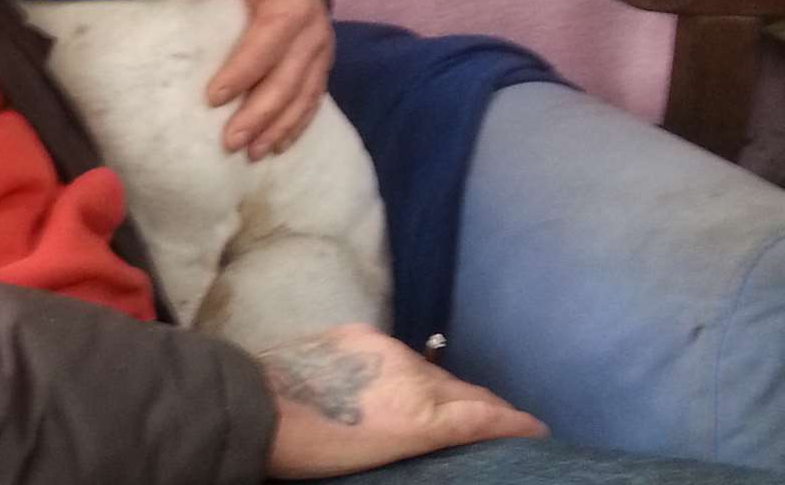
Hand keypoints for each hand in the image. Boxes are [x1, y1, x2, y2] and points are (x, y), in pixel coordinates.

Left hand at [190, 0, 333, 158]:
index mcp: (291, 5)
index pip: (266, 45)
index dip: (242, 73)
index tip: (213, 98)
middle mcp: (313, 32)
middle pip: (286, 81)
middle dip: (259, 115)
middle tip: (230, 142)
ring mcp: (322, 52)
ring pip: (302, 98)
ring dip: (277, 129)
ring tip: (252, 154)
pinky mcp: (322, 66)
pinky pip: (313, 101)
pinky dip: (296, 126)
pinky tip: (276, 147)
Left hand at [263, 324, 547, 478]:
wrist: (254, 407)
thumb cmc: (311, 451)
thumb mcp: (379, 458)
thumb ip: (420, 438)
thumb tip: (439, 434)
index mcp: (420, 416)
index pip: (484, 418)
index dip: (515, 425)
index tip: (537, 430)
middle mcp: (411, 375)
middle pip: (464, 391)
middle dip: (488, 408)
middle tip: (505, 422)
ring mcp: (383, 348)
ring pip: (430, 371)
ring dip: (445, 389)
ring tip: (453, 407)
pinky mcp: (357, 333)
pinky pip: (397, 354)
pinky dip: (409, 371)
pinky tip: (404, 383)